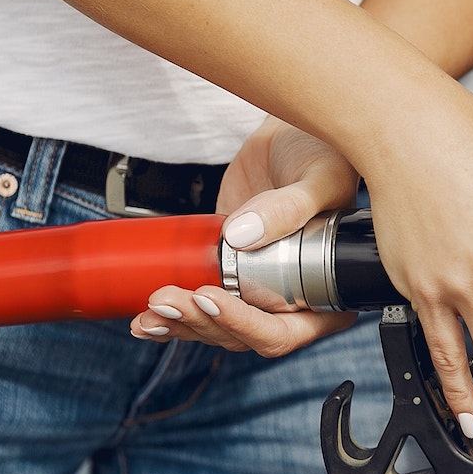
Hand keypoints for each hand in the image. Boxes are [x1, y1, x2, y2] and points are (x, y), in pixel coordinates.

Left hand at [131, 117, 359, 355]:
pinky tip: (146, 319)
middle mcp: (292, 302)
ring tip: (153, 306)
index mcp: (326, 294)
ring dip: (180, 324)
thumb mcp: (320, 177)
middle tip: (168, 297)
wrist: (289, 138)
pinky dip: (170, 318)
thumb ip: (291, 207)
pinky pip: (200, 308)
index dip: (244, 324)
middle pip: (242, 335)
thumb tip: (242, 236)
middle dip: (201, 322)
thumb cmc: (323, 155)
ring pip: (215, 328)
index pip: (285, 332)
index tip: (211, 297)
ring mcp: (256, 291)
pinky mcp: (226, 276)